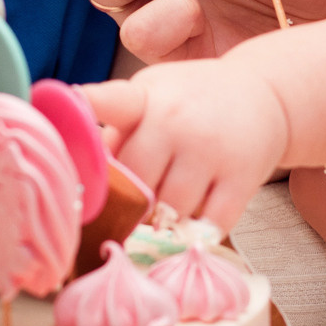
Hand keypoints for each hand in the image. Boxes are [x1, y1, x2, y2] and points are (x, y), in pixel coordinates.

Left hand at [81, 57, 288, 230]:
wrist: (265, 94)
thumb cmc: (192, 101)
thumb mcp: (153, 95)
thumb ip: (117, 131)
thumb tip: (81, 176)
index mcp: (146, 97)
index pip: (111, 101)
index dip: (86, 108)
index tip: (60, 108)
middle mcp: (176, 120)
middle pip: (134, 183)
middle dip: (129, 202)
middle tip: (132, 209)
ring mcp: (210, 149)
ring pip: (169, 212)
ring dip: (164, 221)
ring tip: (168, 207)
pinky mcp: (242, 176)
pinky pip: (208, 226)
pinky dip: (197, 232)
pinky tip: (197, 215)